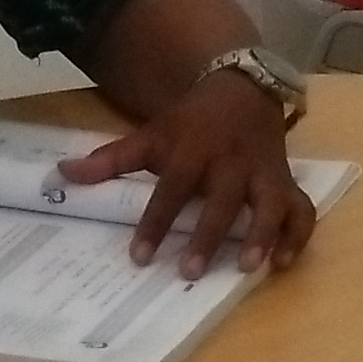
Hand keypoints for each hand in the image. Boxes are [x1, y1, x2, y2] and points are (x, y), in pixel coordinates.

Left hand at [59, 67, 316, 278]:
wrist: (241, 90)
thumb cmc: (189, 124)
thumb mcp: (150, 135)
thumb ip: (110, 160)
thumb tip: (61, 174)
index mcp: (194, 151)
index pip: (172, 188)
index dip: (155, 222)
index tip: (140, 256)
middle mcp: (232, 163)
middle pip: (223, 200)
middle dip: (208, 235)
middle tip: (190, 272)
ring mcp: (264, 172)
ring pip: (271, 203)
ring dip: (263, 234)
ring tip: (249, 268)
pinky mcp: (287, 181)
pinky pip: (301, 208)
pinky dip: (298, 235)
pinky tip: (283, 263)